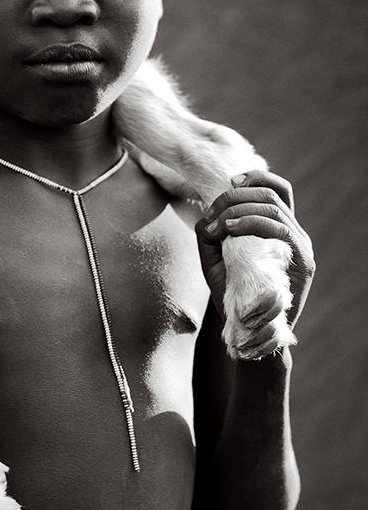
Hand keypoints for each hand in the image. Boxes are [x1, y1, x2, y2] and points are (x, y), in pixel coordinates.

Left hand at [195, 170, 314, 349]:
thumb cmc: (232, 294)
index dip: (257, 177)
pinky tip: (230, 228)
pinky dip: (251, 223)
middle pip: (271, 195)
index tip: (231, 181)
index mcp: (281, 230)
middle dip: (236, 196)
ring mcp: (302, 249)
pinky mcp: (304, 264)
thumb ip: (211, 235)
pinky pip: (281, 231)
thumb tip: (206, 213)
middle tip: (213, 211)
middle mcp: (296, 235)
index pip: (279, 190)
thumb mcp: (216, 260)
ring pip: (274, 209)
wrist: (250, 331)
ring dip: (241, 208)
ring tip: (219, 222)